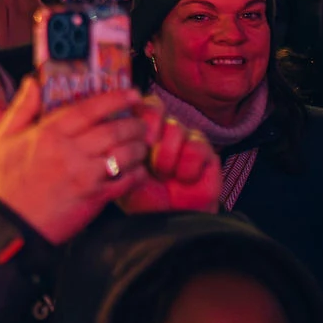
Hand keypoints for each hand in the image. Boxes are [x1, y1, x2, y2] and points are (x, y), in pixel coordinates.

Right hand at [0, 79, 153, 244]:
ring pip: (126, 153)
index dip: (115, 98)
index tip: (131, 93)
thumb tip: (33, 82)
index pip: (89, 108)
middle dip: (134, 122)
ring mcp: (85, 175)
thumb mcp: (4, 139)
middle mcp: (70, 151)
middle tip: (139, 121)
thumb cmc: (7, 182)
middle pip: (114, 129)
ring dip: (138, 146)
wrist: (13, 224)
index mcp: (49, 133)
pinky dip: (137, 172)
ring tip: (139, 143)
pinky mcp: (96, 197)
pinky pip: (127, 180)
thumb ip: (22, 108)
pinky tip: (136, 168)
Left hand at [117, 100, 221, 214]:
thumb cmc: (144, 197)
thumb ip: (118, 149)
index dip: (133, 116)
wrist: (169, 218)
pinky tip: (184, 179)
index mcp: (138, 130)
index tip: (130, 139)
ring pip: (174, 127)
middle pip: (154, 106)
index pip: (135, 104)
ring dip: (165, 157)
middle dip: (148, 131)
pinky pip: (196, 146)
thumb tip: (115, 127)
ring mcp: (184, 137)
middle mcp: (161, 129)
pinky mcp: (206, 151)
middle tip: (147, 157)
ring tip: (164, 175)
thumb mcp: (123, 173)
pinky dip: (187, 167)